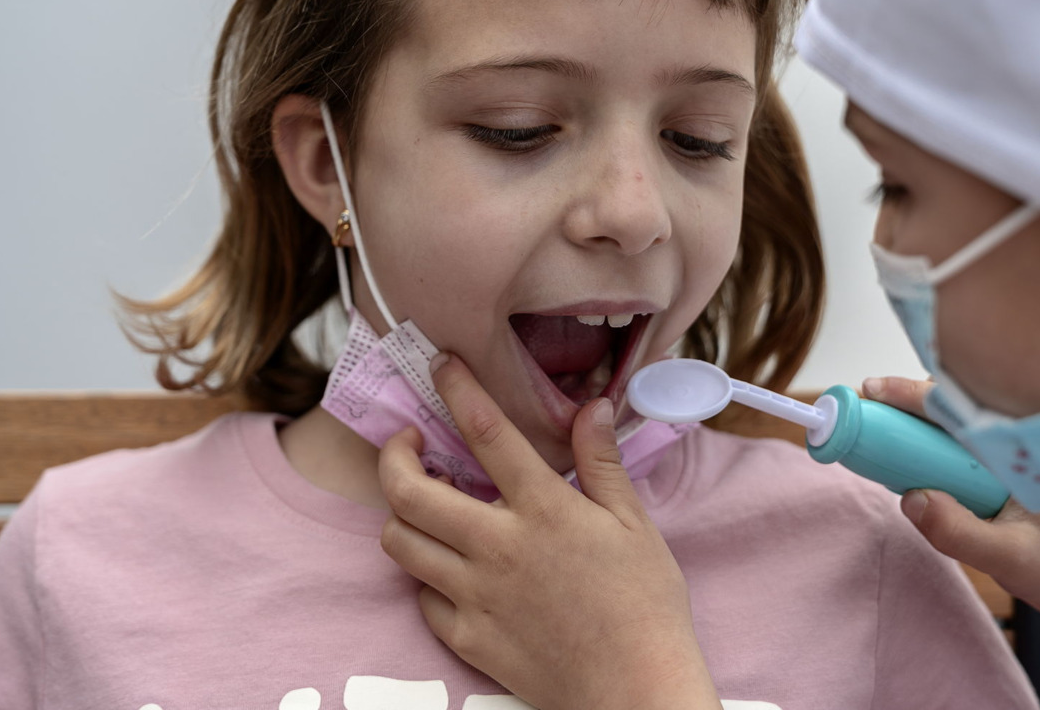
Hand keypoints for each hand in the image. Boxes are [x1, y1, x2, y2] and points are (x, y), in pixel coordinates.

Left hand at [378, 354, 720, 709]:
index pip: (486, 431)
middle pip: (408, 492)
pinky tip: (449, 569)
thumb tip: (592, 406)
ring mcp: (475, 596)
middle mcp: (498, 547)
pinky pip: (421, 599)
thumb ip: (602, 462)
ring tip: (425, 506)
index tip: (440, 363)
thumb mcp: (634, 524)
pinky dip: (427, 577)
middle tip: (407, 445)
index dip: (457, 387)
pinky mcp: (467, 638)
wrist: (635, 690)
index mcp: (544, 510)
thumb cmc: (646, 605)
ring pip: (400, 544)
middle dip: (393, 457)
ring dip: (402, 516)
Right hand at [861, 376, 1039, 661]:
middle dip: (909, 392)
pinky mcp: (999, 456)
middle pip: (956, 395)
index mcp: (1029, 446)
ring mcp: (1010, 443)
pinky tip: (904, 438)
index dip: (914, 393)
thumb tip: (910, 498)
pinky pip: (957, 430)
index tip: (873, 390)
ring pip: (956, 409)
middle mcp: (1021, 434)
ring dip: (916, 409)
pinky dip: (927, 428)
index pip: (964, 405)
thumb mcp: (1008, 558)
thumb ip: (959, 533)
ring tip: (878, 417)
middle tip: (864, 400)